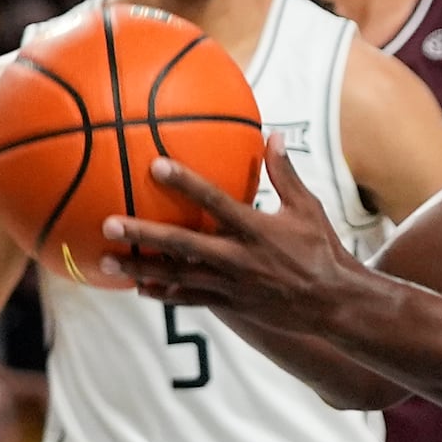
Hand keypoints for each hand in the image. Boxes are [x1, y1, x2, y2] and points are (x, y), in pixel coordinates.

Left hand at [100, 134, 361, 324]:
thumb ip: (285, 173)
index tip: (155, 165)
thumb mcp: (308, 208)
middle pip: (182, 244)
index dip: (185, 182)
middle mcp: (239, 258)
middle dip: (143, 234)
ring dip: (140, 270)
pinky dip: (164, 294)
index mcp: (256, 229)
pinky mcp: (232, 306)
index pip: (214, 201)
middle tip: (108, 223)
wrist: (334, 303)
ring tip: (107, 262)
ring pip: (177, 277)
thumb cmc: (323, 249)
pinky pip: (191, 299)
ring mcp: (232, 285)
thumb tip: (272, 135)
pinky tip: (139, 288)